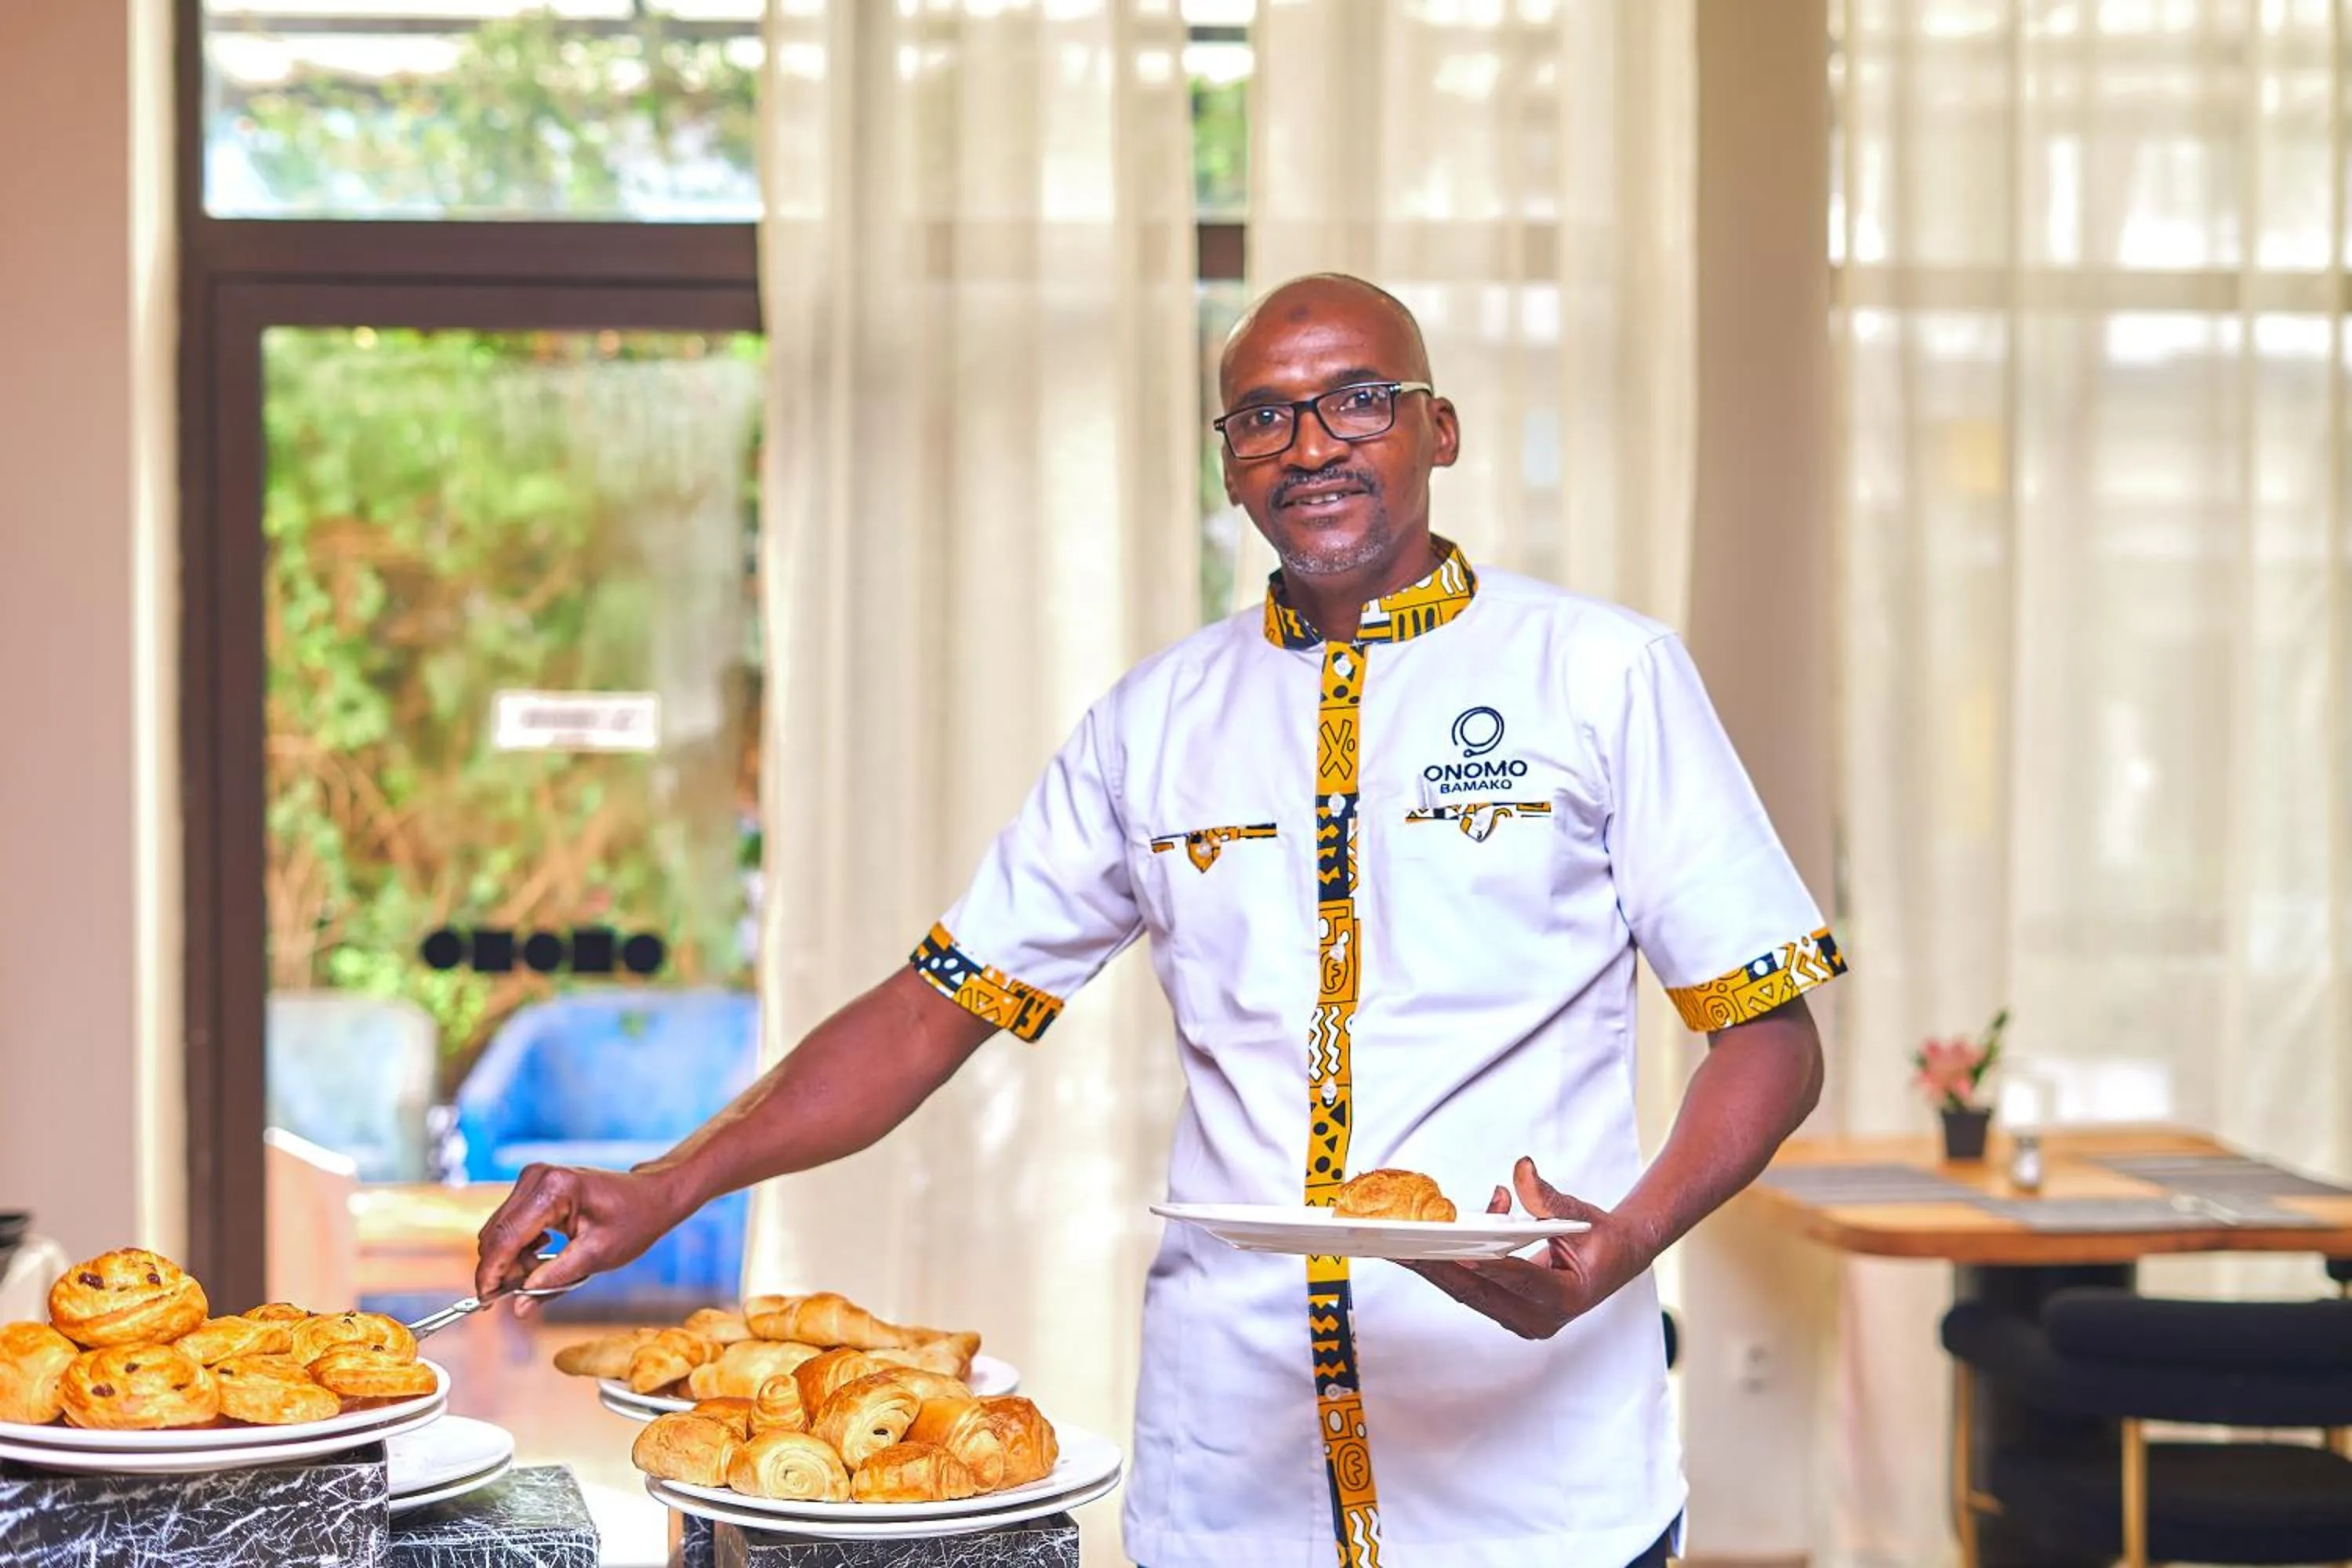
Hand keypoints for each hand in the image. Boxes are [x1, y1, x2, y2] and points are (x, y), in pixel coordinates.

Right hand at [473, 1162, 695, 1315]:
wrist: (650, 1196)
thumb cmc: (632, 1221)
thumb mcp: (596, 1257)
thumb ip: (553, 1282)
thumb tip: (518, 1307)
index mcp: (553, 1189)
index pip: (505, 1238)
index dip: (490, 1274)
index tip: (485, 1303)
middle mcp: (536, 1177)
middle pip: (496, 1235)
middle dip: (504, 1270)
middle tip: (525, 1294)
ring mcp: (533, 1178)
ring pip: (500, 1231)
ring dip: (514, 1260)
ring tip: (545, 1273)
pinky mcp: (533, 1186)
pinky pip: (511, 1224)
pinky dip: (520, 1248)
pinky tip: (546, 1255)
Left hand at [1401, 1157, 1654, 1340]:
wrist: (1614, 1260)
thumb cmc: (1601, 1239)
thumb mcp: (1580, 1214)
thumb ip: (1547, 1197)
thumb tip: (1522, 1170)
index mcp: (1567, 1297)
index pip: (1524, 1281)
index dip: (1494, 1267)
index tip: (1464, 1253)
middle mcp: (1541, 1318)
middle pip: (1482, 1292)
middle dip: (1441, 1267)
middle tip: (1405, 1248)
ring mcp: (1521, 1319)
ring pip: (1469, 1293)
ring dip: (1434, 1268)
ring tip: (1398, 1248)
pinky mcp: (1506, 1312)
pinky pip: (1470, 1289)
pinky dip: (1448, 1266)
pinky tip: (1425, 1243)